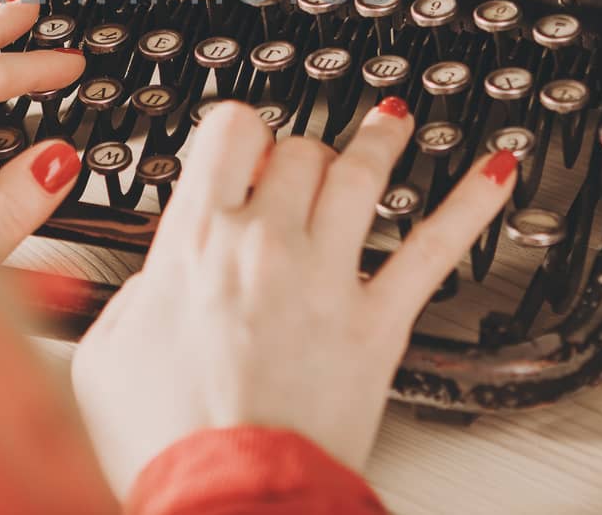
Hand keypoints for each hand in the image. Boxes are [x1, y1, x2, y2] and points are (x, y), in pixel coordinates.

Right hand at [71, 99, 516, 496]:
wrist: (228, 497)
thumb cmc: (168, 439)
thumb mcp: (106, 358)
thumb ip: (131, 300)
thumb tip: (151, 285)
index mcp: (195, 243)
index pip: (228, 132)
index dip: (240, 129)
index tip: (244, 140)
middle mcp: (266, 243)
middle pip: (298, 150)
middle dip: (301, 149)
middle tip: (306, 157)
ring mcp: (327, 277)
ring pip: (362, 175)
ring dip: (380, 141)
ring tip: (392, 124)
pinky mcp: (377, 322)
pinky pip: (434, 248)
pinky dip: (471, 202)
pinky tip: (495, 172)